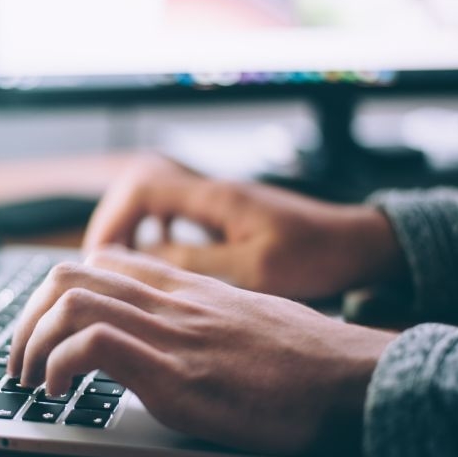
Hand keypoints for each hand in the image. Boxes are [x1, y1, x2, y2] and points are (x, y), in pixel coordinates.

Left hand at [9, 247, 395, 455]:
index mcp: (185, 287)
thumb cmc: (304, 357)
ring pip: (70, 301)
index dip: (57, 292)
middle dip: (27, 317)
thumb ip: (199, 316)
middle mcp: (170, 300)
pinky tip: (59, 392)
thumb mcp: (244, 319)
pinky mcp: (176, 374)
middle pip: (69, 274)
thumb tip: (168, 335)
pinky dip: (59, 366)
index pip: (101, 261)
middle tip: (20, 358)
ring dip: (31, 342)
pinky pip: (93, 345)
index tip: (46, 328)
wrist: (351, 378)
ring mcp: (171, 333)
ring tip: (30, 378)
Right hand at [84, 155, 405, 299]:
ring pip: (155, 199)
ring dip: (132, 227)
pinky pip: (175, 213)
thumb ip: (196, 262)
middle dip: (114, 222)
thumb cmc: (316, 255)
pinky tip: (159, 258)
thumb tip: (143, 260)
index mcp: (215, 197)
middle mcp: (211, 191)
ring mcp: (218, 201)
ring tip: (121, 262)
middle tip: (102, 263)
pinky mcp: (226, 215)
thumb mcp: (254, 269)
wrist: (357, 244)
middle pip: (140, 187)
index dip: (113, 219)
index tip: (101, 257)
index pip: (142, 188)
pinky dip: (156, 232)